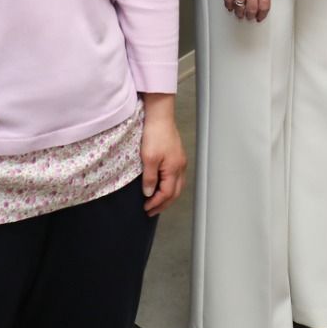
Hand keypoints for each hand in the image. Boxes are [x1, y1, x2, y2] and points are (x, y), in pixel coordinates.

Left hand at [138, 94, 186, 214]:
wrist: (160, 117)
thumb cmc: (155, 134)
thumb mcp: (148, 158)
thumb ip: (149, 178)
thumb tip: (149, 193)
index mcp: (174, 169)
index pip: (167, 193)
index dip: (157, 203)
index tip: (146, 208)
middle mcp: (180, 166)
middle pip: (175, 192)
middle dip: (164, 204)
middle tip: (151, 211)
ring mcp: (180, 161)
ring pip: (178, 185)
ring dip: (168, 196)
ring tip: (157, 202)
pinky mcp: (177, 156)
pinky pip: (176, 177)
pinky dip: (170, 186)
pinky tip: (162, 185)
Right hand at [223, 0, 271, 21]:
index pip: (264, 7)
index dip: (262, 14)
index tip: (260, 16)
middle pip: (251, 9)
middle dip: (251, 15)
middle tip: (250, 17)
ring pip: (239, 8)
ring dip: (240, 13)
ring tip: (240, 15)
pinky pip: (228, 0)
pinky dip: (229, 5)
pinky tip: (230, 6)